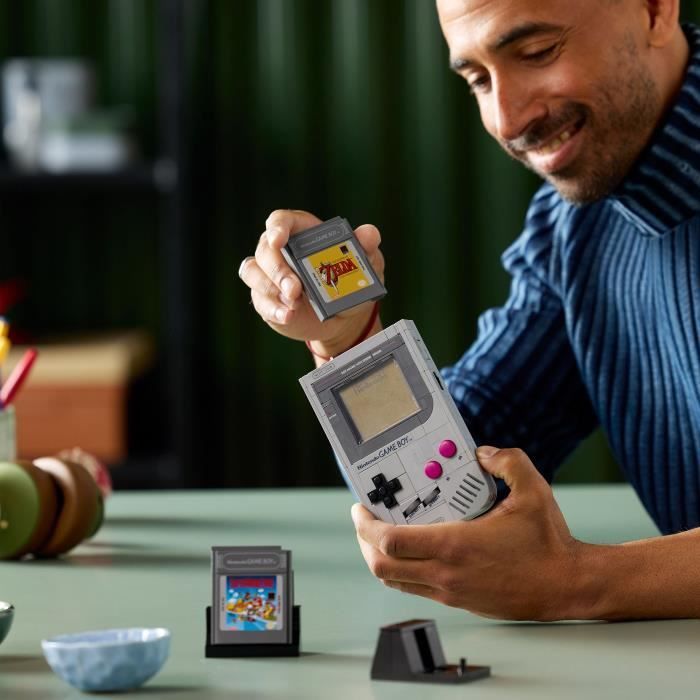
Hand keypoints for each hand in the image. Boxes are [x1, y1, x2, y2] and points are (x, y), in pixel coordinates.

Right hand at [238, 209, 384, 355]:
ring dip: (271, 288)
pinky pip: (260, 300)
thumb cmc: (350, 281)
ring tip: (294, 304)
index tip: (279, 240)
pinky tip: (288, 315)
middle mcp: (280, 251)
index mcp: (301, 233)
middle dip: (278, 269)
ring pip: (254, 273)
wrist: (344, 316)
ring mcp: (269, 275)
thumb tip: (369, 233)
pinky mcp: (266, 298)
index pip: (280, 221)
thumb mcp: (365, 262)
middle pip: (265, 250)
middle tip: (295, 288)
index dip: (277, 228)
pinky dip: (273, 309)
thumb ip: (366, 246)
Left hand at [352, 447, 585, 620]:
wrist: (568, 585)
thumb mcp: (532, 489)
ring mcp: (451, 592)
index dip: (365, 526)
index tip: (359, 508)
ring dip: (380, 559)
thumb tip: (481, 453)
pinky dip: (403, 571)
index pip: (390, 543)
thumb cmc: (549, 541)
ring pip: (396, 583)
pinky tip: (413, 551)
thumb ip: (506, 461)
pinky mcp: (460, 602)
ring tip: (381, 535)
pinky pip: (417, 588)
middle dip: (363, 542)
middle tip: (363, 521)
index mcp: (454, 546)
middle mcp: (446, 574)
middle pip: (382, 568)